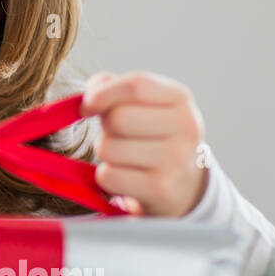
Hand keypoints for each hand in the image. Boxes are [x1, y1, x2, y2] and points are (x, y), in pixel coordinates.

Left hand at [80, 70, 208, 216]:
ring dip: (105, 152)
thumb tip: (89, 98)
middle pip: (117, 118)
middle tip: (115, 134)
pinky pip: (108, 176)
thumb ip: (112, 88)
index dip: (102, 93)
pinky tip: (126, 176)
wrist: (184, 183)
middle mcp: (185, 128)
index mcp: (179, 98)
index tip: (88, 106)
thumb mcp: (143, 104)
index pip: (136, 85)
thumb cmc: (151, 134)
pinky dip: (107, 177)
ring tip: (124, 156)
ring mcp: (177, 161)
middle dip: (104, 126)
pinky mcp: (162, 190)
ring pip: (108, 148)